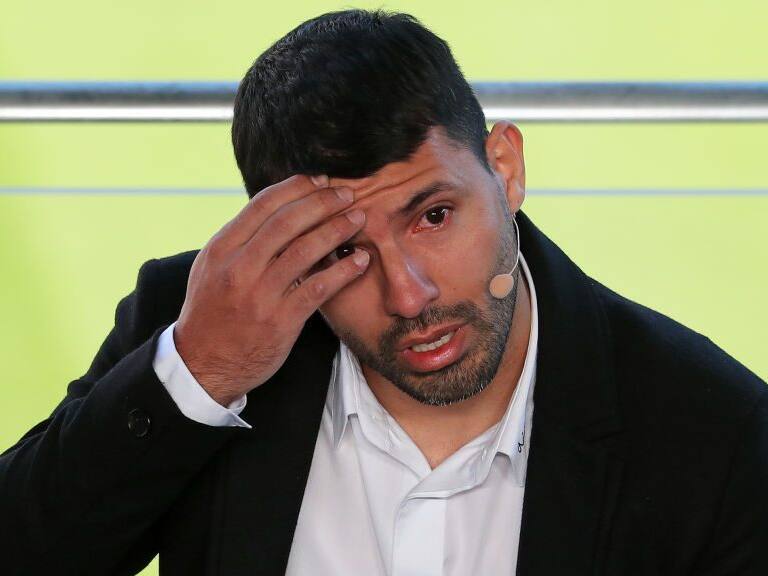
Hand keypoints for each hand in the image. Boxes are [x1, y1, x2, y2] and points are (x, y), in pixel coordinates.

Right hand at [173, 174, 368, 405]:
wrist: (203, 364)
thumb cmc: (213, 312)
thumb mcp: (212, 268)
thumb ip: (240, 240)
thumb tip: (275, 208)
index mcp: (221, 248)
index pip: (263, 204)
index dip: (297, 187)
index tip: (321, 181)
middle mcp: (238, 267)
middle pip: (287, 221)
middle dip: (322, 202)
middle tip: (347, 194)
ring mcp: (260, 294)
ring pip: (305, 250)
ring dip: (337, 229)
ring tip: (358, 218)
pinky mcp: (280, 320)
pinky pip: (318, 288)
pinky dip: (343, 271)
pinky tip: (360, 260)